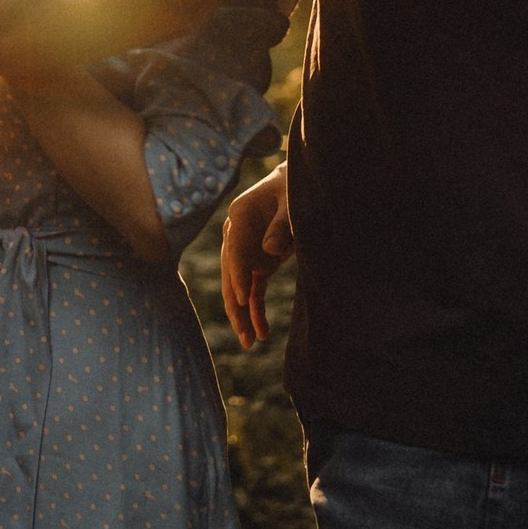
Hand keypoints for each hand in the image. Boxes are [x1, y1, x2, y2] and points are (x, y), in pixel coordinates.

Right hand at [220, 164, 292, 347]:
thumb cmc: (294, 188)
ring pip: (239, 286)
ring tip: (249, 342)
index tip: (244, 298)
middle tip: (242, 331)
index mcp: (239, 214)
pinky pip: (253, 289)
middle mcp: (235, 234)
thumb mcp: (292, 201)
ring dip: (243, 314)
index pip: (234, 248)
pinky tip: (261, 332)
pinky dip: (256, 310)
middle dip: (236, 304)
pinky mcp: (257, 262)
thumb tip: (269, 250)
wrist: (297, 185)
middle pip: (231, 272)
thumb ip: (282, 224)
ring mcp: (246, 251)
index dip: (238, 274)